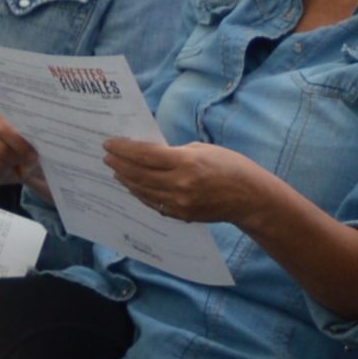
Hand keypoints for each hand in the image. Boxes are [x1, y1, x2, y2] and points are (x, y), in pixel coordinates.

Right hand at [0, 106, 40, 193]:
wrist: (11, 147)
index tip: (33, 155)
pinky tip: (7, 170)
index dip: (20, 145)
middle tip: (28, 162)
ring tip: (17, 165)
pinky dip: (1, 176)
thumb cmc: (24, 139)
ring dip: (10, 168)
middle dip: (16, 158)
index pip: (3, 129)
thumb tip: (35, 149)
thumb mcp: (29, 133)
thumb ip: (31, 137)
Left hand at [100, 138, 283, 228]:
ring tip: (116, 170)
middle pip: (138, 174)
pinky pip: (153, 203)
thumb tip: (148, 152)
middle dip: (119, 164)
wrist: (250, 198)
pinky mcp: (180, 214)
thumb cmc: (230, 167)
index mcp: (186, 163)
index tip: (109, 144)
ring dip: (125, 179)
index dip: (123, 149)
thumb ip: (174, 152)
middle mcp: (179, 184)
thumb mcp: (202, 150)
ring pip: (142, 190)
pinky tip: (132, 185)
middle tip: (107, 156)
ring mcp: (179, 202)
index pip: (144, 155)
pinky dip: (139, 193)